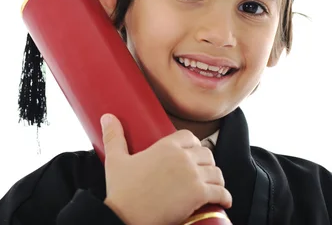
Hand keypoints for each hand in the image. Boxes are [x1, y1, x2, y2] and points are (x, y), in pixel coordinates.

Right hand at [101, 114, 231, 224]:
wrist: (125, 217)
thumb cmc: (121, 191)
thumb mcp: (115, 160)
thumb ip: (114, 136)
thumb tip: (107, 116)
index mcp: (166, 146)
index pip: (190, 137)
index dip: (193, 145)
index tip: (192, 154)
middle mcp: (183, 157)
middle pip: (206, 153)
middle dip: (206, 163)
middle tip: (202, 173)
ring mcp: (193, 176)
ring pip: (216, 172)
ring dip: (216, 179)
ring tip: (214, 186)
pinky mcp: (199, 194)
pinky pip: (220, 192)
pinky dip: (225, 197)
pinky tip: (224, 201)